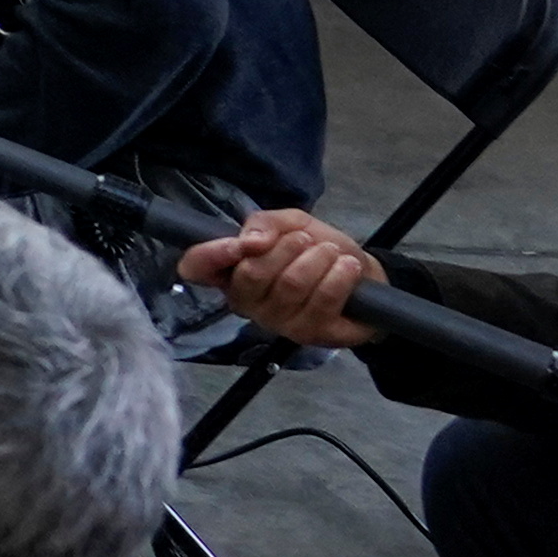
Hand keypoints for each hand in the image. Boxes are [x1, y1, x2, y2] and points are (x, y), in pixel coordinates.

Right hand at [177, 207, 383, 347]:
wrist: (360, 274)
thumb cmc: (316, 248)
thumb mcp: (290, 223)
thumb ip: (265, 222)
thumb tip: (250, 240)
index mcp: (230, 270)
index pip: (196, 268)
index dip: (211, 255)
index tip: (242, 244)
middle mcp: (245, 301)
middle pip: (252, 275)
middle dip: (286, 248)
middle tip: (307, 240)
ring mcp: (276, 321)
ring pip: (290, 285)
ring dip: (318, 260)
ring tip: (333, 253)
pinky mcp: (308, 334)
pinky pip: (321, 300)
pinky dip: (339, 276)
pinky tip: (347, 268)